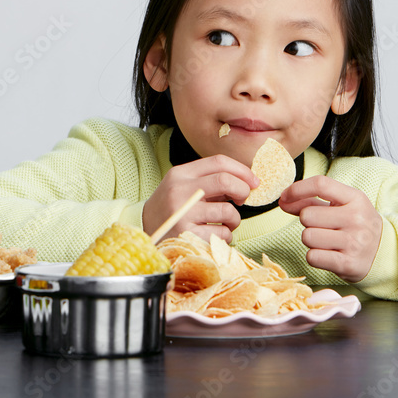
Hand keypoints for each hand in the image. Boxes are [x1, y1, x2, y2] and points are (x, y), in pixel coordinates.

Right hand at [143, 155, 258, 243]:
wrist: (143, 232)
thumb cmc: (170, 209)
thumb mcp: (182, 187)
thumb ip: (209, 181)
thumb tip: (245, 180)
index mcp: (180, 174)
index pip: (218, 162)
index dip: (242, 170)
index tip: (254, 181)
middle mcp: (180, 190)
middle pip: (225, 180)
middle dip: (243, 190)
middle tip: (244, 199)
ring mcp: (183, 213)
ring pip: (227, 210)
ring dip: (234, 219)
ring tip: (226, 223)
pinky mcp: (188, 234)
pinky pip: (222, 233)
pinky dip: (226, 235)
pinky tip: (214, 235)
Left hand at [278, 175, 382, 281]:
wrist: (385, 252)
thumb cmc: (356, 225)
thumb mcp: (341, 206)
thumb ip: (311, 201)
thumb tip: (283, 200)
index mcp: (355, 198)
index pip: (321, 184)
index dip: (297, 189)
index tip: (285, 197)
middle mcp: (356, 218)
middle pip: (307, 215)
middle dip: (308, 222)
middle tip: (323, 227)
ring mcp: (354, 242)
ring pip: (307, 237)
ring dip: (311, 240)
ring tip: (327, 241)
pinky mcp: (348, 264)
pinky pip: (312, 257)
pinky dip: (314, 257)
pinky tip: (328, 254)